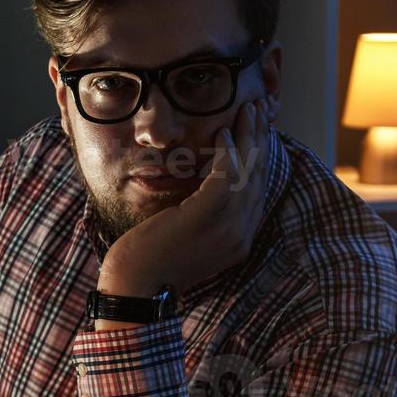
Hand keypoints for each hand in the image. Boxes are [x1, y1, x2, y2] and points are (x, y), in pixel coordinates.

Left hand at [98, 97, 269, 296]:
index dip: (260, 157)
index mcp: (238, 243)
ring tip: (248, 109)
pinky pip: (226, 177)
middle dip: (260, 139)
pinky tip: (223, 133)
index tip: (257, 131)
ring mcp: (225, 229)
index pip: (257, 192)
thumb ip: (206, 218)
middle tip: (259, 109)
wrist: (135, 287)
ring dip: (249, 136)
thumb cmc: (152, 262)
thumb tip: (207, 188)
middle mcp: (240, 237)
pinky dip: (227, 153)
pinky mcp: (204, 218)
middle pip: (258, 178)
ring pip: (247, 173)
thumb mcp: (189, 239)